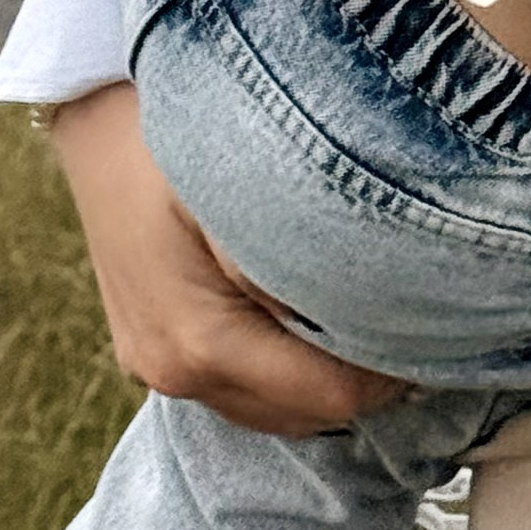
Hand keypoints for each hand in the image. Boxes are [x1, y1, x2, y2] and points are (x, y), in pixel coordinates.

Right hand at [48, 82, 405, 435]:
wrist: (97, 114)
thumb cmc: (178, 141)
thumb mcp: (249, 191)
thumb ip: (305, 262)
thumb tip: (374, 312)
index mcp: (200, 344)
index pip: (329, 395)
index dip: (390, 369)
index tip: (434, 326)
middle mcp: (172, 371)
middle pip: (303, 414)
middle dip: (363, 378)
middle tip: (414, 323)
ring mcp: (155, 366)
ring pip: (272, 406)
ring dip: (323, 376)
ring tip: (368, 318)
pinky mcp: (151, 350)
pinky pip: (240, 383)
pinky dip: (284, 366)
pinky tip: (310, 318)